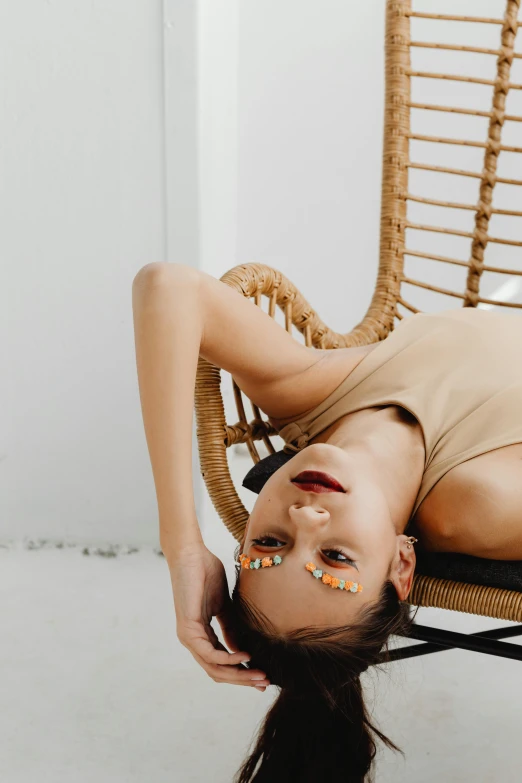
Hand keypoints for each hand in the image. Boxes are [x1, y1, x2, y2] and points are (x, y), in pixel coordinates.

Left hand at [167, 541, 269, 688]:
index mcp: (201, 634)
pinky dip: (228, 658)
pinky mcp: (188, 628)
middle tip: (265, 682)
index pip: (221, 663)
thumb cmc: (206, 573)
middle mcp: (193, 640)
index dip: (242, 672)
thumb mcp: (224, 605)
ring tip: (260, 674)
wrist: (192, 554)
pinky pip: (209, 653)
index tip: (264, 676)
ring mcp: (188, 636)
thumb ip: (231, 628)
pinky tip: (244, 655)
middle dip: (243, 679)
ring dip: (238, 674)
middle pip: (218, 672)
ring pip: (213, 668)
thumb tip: (242, 651)